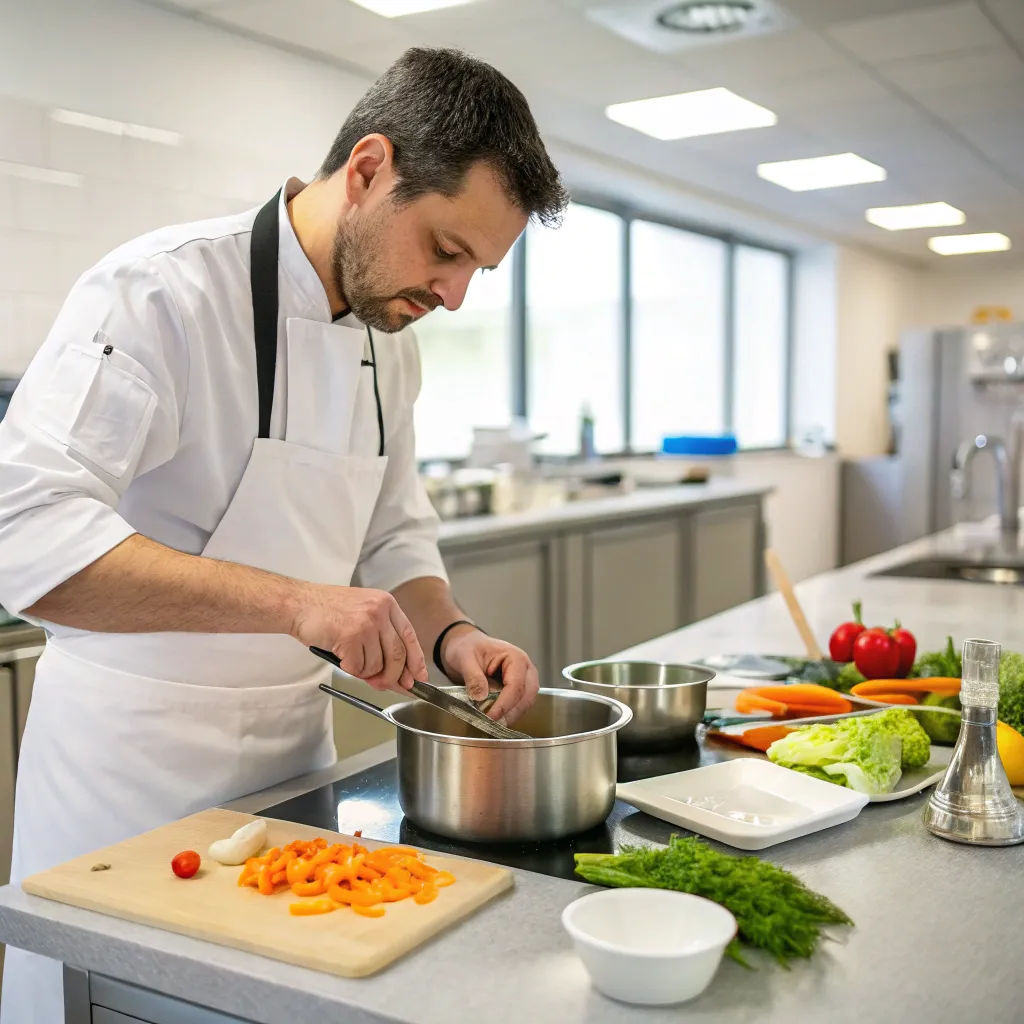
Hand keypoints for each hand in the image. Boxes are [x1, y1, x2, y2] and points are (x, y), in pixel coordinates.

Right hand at [290, 585, 427, 693]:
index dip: (416, 661)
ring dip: (365, 671)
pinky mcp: (350, 636)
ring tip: (350, 659)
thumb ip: (381, 639)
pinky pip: (358, 668)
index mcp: (386, 603)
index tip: (418, 677)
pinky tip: (340, 656)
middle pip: (398, 655)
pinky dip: (350, 669)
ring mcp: (366, 623)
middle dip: (392, 677)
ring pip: (377, 665)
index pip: (410, 637)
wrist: (298, 603)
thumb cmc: (326, 611)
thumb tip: (397, 674)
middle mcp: (380, 611)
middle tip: (384, 685)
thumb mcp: (362, 614)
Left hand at [440, 626, 539, 724]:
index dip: (504, 704)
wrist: (465, 646)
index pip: (516, 686)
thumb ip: (473, 677)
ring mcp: (523, 680)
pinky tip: (494, 719)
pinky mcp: (517, 690)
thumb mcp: (465, 658)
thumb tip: (481, 697)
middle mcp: (525, 669)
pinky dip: (508, 714)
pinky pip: (518, 705)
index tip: (490, 717)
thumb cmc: (467, 647)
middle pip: (526, 697)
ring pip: (524, 704)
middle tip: (492, 724)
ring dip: (510, 715)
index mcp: (516, 657)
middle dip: (510, 713)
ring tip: (491, 723)